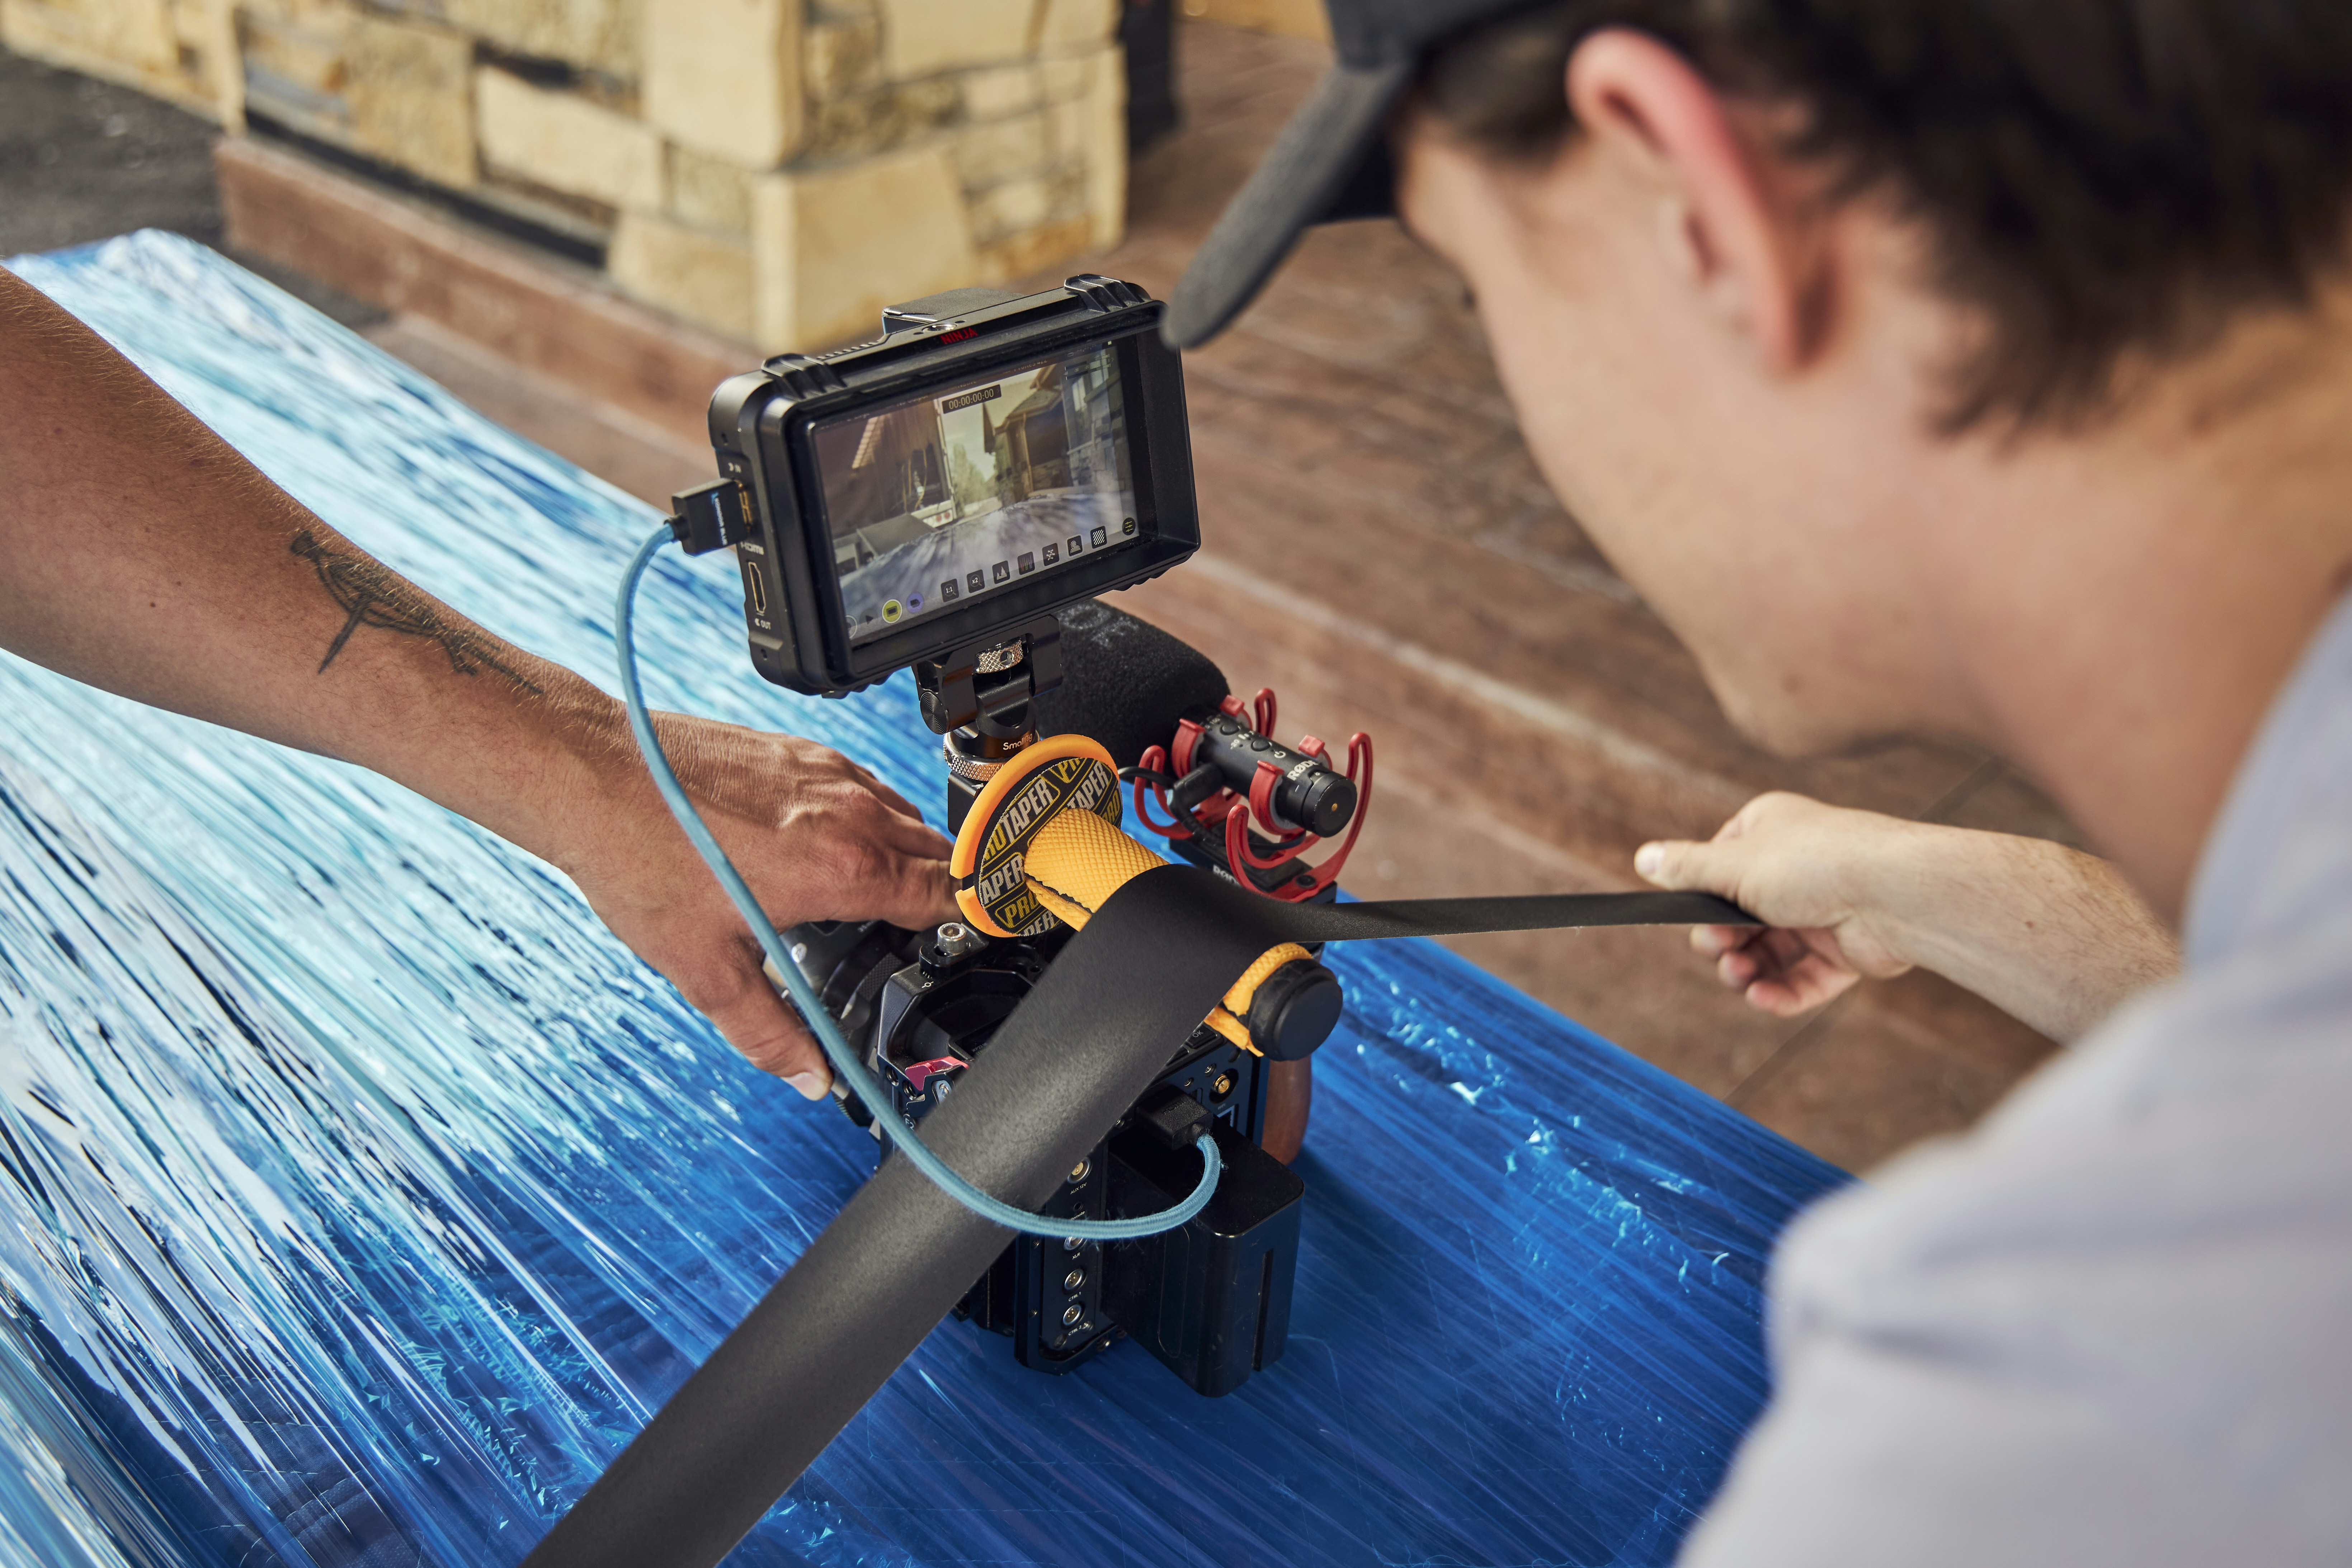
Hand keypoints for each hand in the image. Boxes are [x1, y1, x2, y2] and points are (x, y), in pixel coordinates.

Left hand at [547, 709, 954, 1095]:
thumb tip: (808, 1076)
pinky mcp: (802, 750)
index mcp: (843, 869)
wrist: (593, 775)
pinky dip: (875, 818)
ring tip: (891, 892)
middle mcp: (849, 812)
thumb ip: (768, 1031)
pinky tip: (840, 844)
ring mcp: (829, 773)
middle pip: (939, 853)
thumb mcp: (707, 969)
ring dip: (913, 852)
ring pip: (906, 814)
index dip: (974, 920)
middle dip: (948, 890)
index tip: (986, 936)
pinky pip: (868, 786)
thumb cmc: (642, 857)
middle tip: (938, 929)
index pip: (946, 894)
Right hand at [1635, 793, 1920, 1016]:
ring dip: (1745, 971)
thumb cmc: (1812, 864)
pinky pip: (1801, 979)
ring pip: (1766, 953)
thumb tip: (1643, 858)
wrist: (1892, 892)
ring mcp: (1818, 912)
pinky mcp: (1842, 952)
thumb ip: (1686, 869)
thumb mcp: (1733, 863)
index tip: (1694, 913)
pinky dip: (1779, 992)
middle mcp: (1793, 870)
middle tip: (1721, 950)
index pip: (1717, 867)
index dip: (1701, 897)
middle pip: (1737, 917)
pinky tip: (1762, 998)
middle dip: (1721, 941)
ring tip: (1741, 978)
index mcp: (1767, 833)